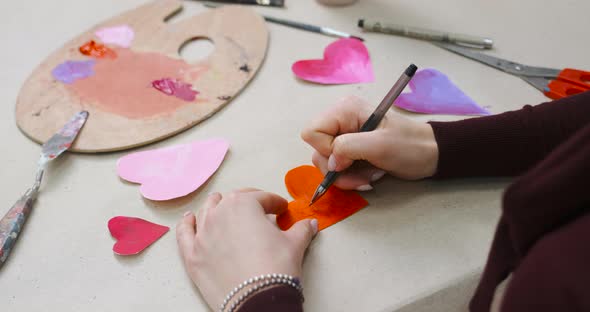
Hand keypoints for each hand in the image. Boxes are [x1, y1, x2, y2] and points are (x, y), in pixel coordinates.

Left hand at [176, 189, 317, 309]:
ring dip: (217, 207)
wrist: (257, 300)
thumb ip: (301, 229)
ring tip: (223, 206)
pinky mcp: (192, 255)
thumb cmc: (276, 267)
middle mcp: (219, 213)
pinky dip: (187, 224)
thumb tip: (310, 224)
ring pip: (207, 211)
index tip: (282, 210)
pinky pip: (185, 233)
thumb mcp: (295, 244)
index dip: (276, 203)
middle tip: (261, 210)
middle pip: (233, 200)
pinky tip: (189, 218)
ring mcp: (203, 234)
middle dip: (249, 202)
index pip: (263, 198)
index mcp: (244, 204)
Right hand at [301, 95, 438, 189]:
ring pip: (326, 163)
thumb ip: (348, 148)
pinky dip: (351, 177)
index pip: (311, 132)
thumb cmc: (409, 146)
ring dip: (347, 176)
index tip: (348, 157)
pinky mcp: (350, 151)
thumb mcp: (380, 145)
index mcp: (344, 110)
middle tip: (362, 174)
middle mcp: (340, 121)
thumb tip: (331, 163)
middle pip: (317, 151)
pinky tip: (370, 174)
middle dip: (338, 169)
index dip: (325, 149)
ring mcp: (344, 136)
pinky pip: (337, 169)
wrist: (430, 154)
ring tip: (370, 174)